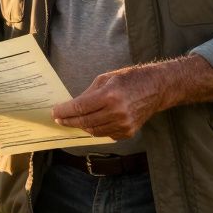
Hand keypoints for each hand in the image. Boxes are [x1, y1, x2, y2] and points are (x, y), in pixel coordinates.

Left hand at [52, 66, 167, 139]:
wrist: (156, 88)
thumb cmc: (129, 79)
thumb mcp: (105, 79)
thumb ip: (88, 94)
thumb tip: (72, 106)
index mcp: (110, 96)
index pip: (80, 107)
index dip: (65, 111)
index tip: (55, 112)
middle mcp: (117, 112)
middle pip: (85, 122)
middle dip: (69, 121)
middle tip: (60, 119)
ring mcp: (124, 125)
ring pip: (94, 131)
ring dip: (81, 126)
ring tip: (73, 121)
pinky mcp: (128, 132)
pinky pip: (106, 134)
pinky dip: (96, 129)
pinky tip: (91, 123)